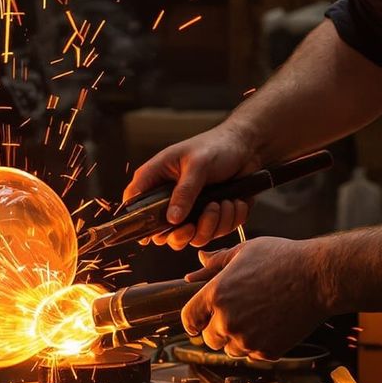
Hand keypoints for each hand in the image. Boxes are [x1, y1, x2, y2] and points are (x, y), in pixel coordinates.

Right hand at [123, 121, 264, 249]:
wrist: (247, 147)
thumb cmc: (216, 146)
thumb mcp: (198, 165)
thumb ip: (184, 192)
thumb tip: (172, 219)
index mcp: (157, 178)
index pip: (134, 204)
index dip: (137, 223)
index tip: (149, 236)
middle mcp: (170, 198)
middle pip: (164, 234)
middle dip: (184, 233)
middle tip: (196, 222)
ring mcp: (191, 209)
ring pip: (194, 237)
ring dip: (213, 223)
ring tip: (223, 202)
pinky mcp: (210, 216)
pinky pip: (216, 232)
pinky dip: (229, 220)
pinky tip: (234, 201)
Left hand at [179, 237, 327, 359]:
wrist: (318, 277)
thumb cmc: (283, 258)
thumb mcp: (245, 251)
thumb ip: (217, 262)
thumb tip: (197, 266)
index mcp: (216, 294)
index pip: (189, 318)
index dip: (194, 320)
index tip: (200, 321)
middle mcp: (227, 320)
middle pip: (209, 339)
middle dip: (218, 329)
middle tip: (237, 314)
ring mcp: (247, 339)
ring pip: (232, 349)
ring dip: (239, 339)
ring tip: (258, 317)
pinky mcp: (267, 351)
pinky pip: (254, 354)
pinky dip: (260, 344)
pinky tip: (273, 324)